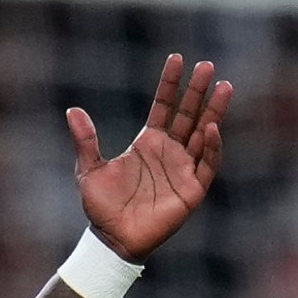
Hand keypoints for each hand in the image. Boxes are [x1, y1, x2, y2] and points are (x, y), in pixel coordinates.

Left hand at [68, 54, 231, 261]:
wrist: (112, 238)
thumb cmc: (102, 206)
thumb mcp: (90, 169)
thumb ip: (85, 140)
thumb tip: (73, 110)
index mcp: (148, 143)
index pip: (163, 106)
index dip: (170, 84)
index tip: (177, 59)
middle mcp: (169, 152)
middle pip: (188, 114)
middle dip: (198, 91)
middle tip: (208, 65)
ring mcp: (183, 169)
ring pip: (203, 134)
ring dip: (213, 111)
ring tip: (224, 86)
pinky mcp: (192, 189)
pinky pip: (206, 164)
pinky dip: (211, 146)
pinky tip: (211, 127)